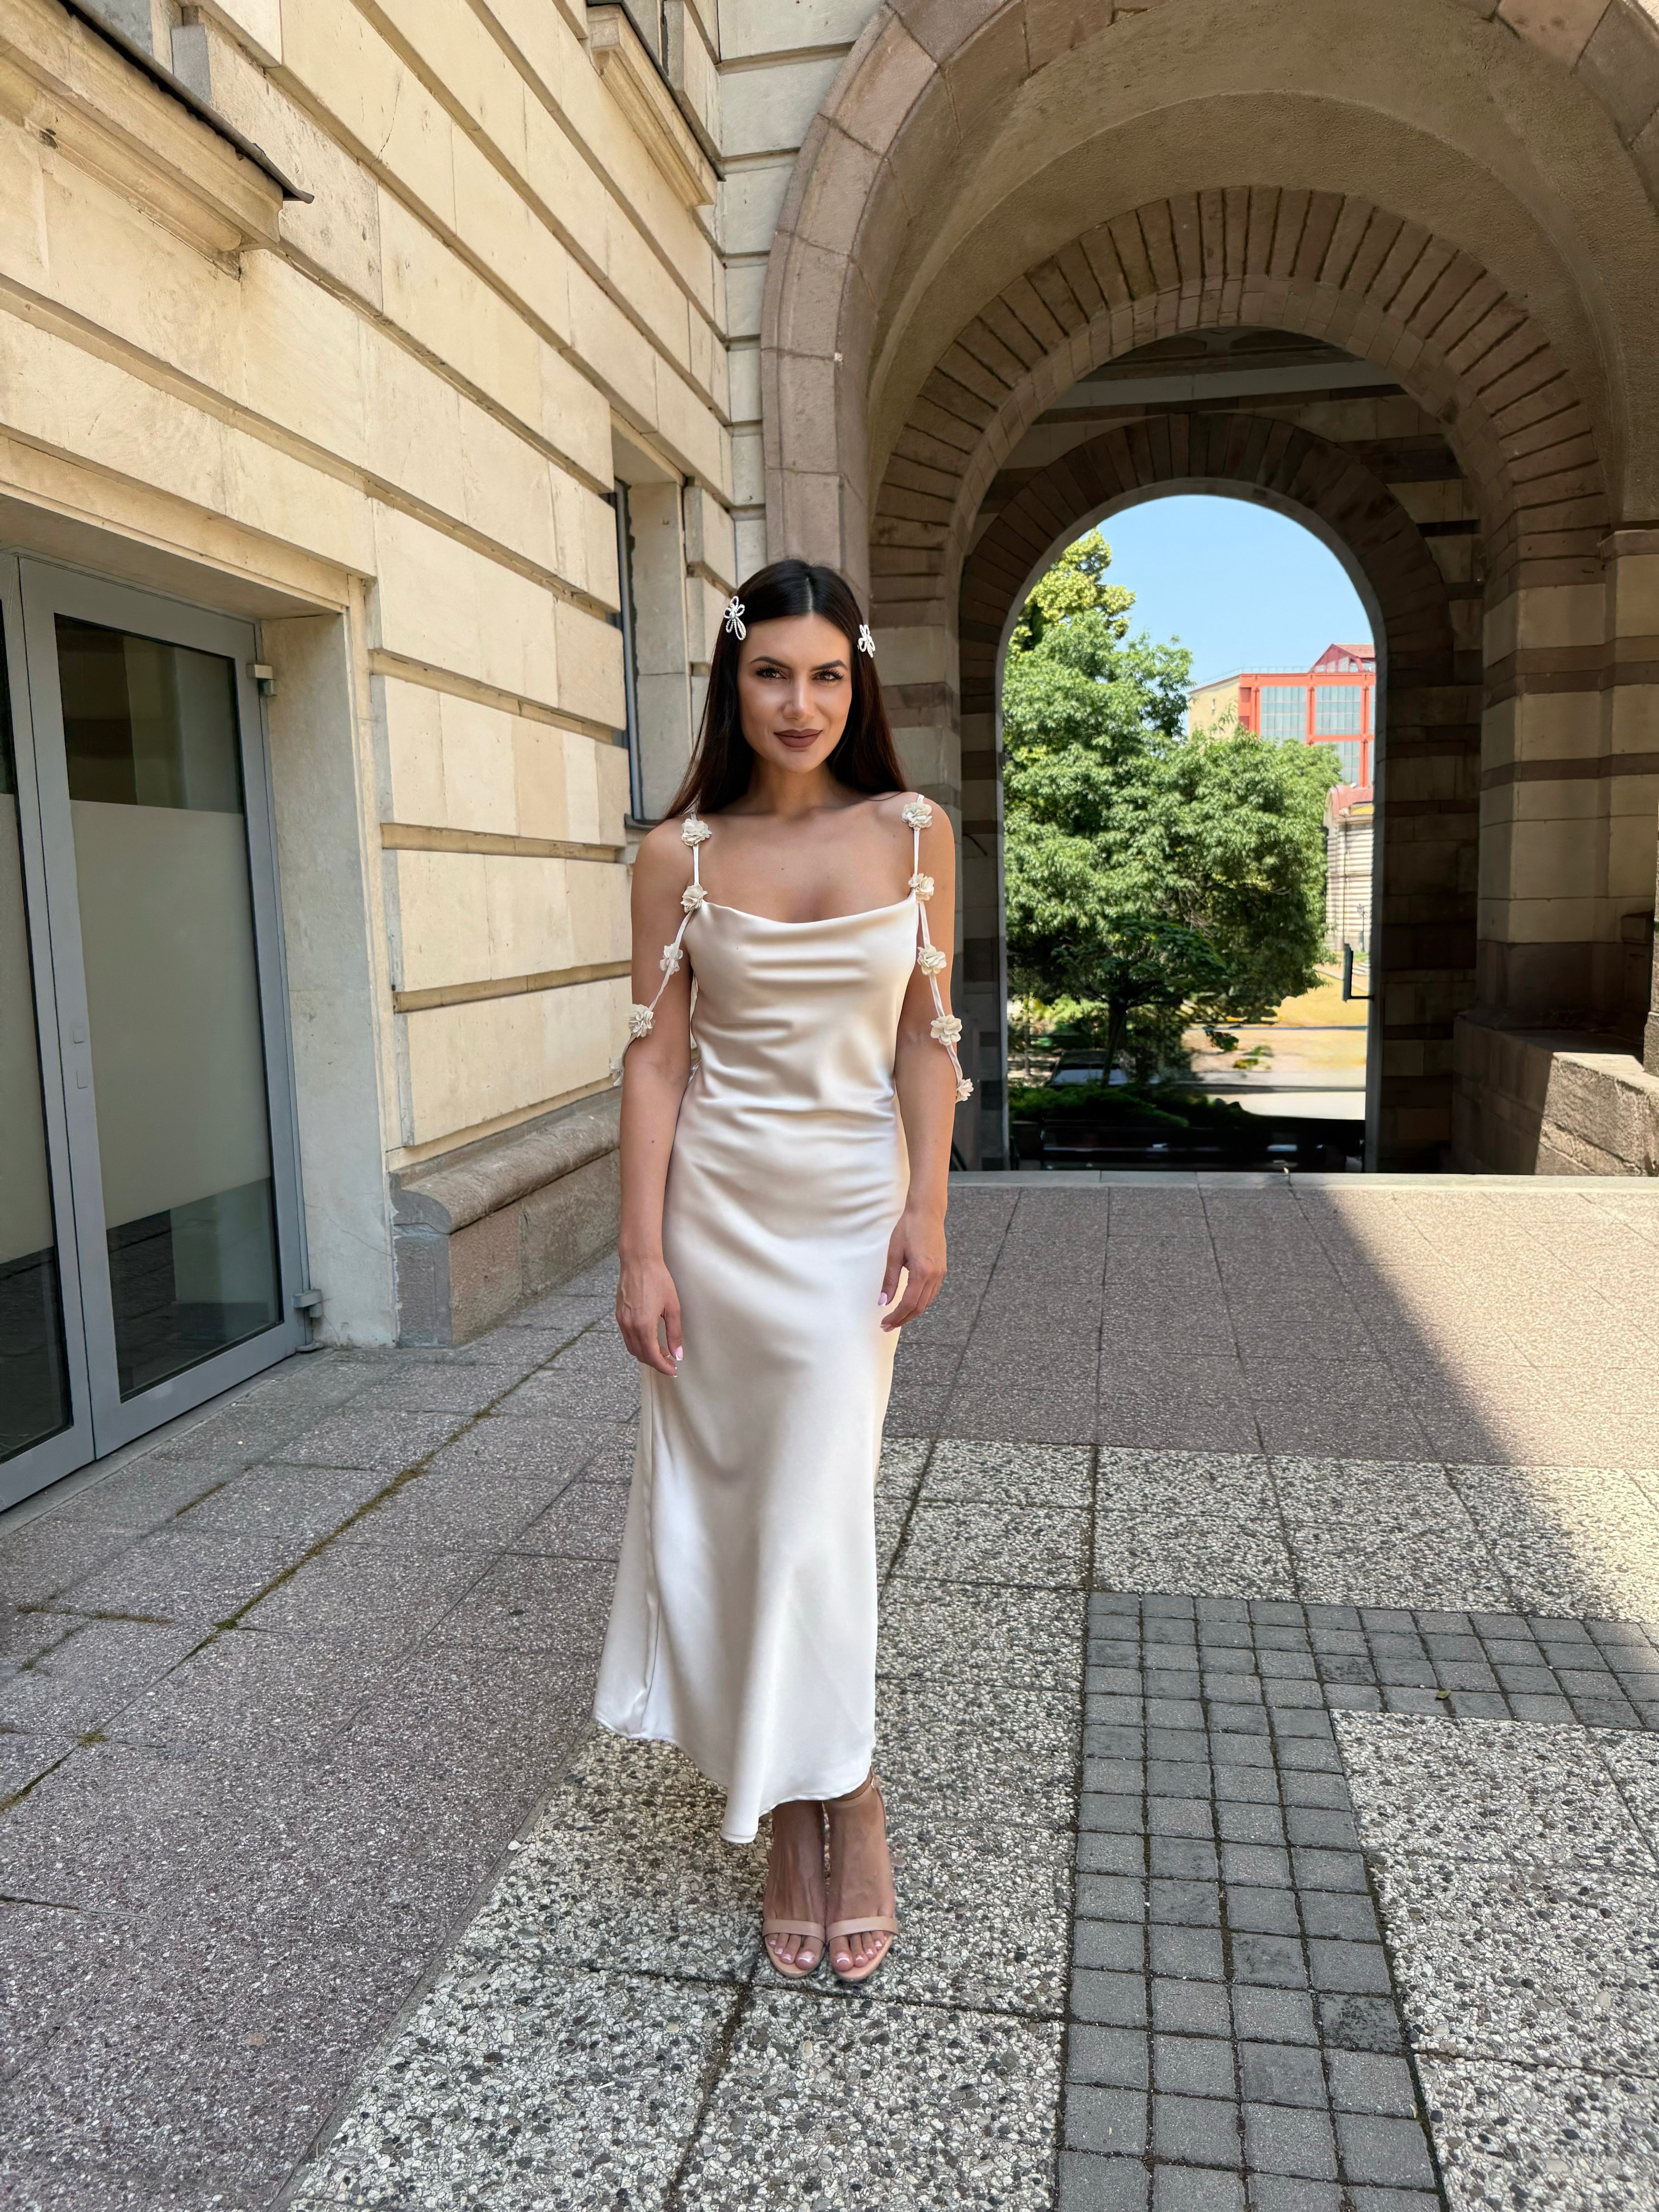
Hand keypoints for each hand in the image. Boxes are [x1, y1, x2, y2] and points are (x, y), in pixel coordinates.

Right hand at [616, 1252, 682, 1377]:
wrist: (639, 1262)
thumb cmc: (658, 1280)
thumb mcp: (672, 1307)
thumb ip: (675, 1333)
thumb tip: (677, 1354)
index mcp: (643, 1325)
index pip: (652, 1356)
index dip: (663, 1367)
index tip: (673, 1370)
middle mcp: (629, 1326)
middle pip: (641, 1355)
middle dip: (655, 1362)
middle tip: (670, 1361)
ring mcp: (621, 1321)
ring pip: (632, 1348)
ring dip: (646, 1354)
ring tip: (662, 1351)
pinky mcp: (618, 1315)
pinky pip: (627, 1338)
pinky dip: (638, 1344)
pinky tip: (650, 1339)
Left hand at [878, 1207, 944, 1331]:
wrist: (927, 1212)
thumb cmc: (908, 1229)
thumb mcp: (894, 1254)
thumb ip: (890, 1280)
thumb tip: (883, 1302)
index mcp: (922, 1272)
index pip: (908, 1303)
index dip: (896, 1316)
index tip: (884, 1323)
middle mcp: (935, 1275)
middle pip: (919, 1307)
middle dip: (903, 1319)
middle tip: (887, 1325)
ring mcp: (941, 1273)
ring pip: (927, 1302)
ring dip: (912, 1312)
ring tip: (897, 1317)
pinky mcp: (942, 1269)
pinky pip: (931, 1293)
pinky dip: (920, 1302)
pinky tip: (910, 1303)